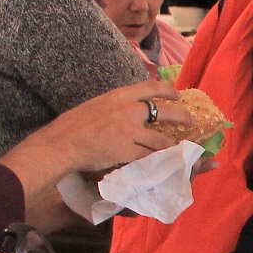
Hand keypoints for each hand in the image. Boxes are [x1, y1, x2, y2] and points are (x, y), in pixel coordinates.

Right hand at [35, 79, 183, 173]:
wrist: (61, 144)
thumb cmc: (71, 126)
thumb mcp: (95, 105)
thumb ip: (113, 105)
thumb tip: (124, 107)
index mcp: (118, 95)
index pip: (149, 87)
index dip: (167, 90)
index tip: (178, 94)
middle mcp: (128, 110)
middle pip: (164, 110)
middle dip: (182, 116)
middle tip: (191, 122)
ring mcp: (129, 130)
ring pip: (160, 140)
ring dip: (171, 148)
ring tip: (178, 152)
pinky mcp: (127, 150)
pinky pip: (150, 158)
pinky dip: (159, 163)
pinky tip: (164, 166)